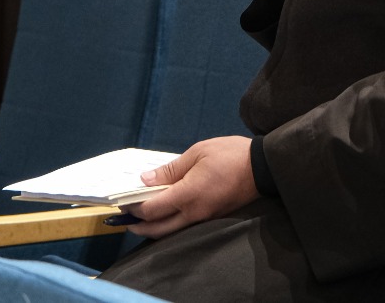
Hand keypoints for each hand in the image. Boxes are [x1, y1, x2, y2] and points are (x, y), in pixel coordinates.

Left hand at [124, 136, 257, 238]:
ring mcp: (204, 217)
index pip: (152, 209)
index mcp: (188, 194)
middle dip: (138, 226)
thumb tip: (146, 179)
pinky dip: (169, 224)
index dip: (134, 208)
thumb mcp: (198, 152)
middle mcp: (193, 212)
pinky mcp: (212, 217)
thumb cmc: (230, 154)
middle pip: (158, 229)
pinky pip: (184, 226)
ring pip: (171, 231)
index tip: (122, 202)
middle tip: (125, 219)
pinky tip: (165, 213)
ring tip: (141, 218)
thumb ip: (171, 169)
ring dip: (153, 228)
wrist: (262, 167)